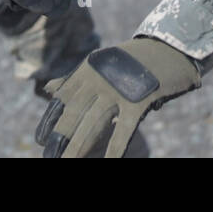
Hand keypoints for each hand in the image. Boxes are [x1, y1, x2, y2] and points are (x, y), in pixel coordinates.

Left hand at [36, 37, 200, 157]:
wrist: (169, 49)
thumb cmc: (132, 61)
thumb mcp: (101, 64)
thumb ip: (74, 79)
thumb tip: (49, 90)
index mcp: (88, 69)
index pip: (64, 99)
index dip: (52, 120)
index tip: (42, 140)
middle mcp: (99, 78)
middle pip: (75, 114)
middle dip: (62, 138)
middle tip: (51, 157)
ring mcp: (118, 90)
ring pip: (93, 124)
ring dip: (79, 148)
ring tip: (68, 162)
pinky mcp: (139, 102)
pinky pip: (123, 131)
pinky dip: (115, 150)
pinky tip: (109, 162)